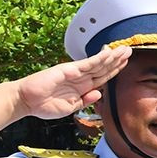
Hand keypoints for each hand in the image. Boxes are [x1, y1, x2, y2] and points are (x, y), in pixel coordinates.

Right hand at [14, 48, 129, 118]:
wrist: (26, 101)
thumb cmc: (44, 105)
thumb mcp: (70, 107)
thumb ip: (85, 101)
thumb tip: (99, 93)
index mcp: (82, 87)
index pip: (102, 77)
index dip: (114, 70)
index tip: (125, 64)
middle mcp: (80, 78)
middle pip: (103, 68)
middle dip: (117, 60)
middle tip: (129, 51)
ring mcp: (75, 72)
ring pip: (98, 63)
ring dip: (112, 56)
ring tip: (125, 50)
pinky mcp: (68, 69)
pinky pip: (87, 63)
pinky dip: (99, 58)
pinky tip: (109, 53)